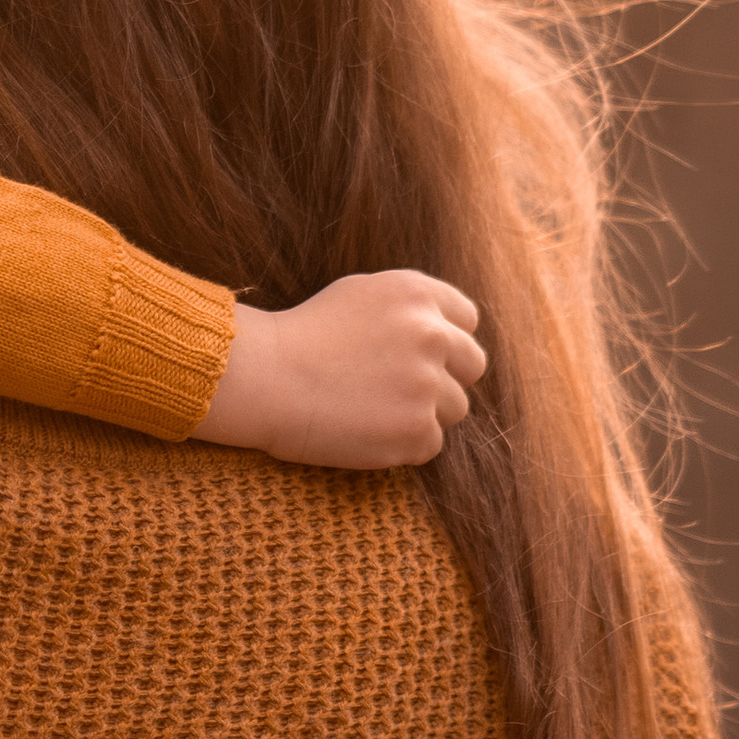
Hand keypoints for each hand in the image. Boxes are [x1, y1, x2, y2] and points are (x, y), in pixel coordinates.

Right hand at [193, 272, 486, 470]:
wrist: (265, 378)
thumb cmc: (303, 336)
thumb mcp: (360, 295)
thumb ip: (412, 307)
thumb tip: (450, 331)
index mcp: (417, 294)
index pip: (467, 321)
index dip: (444, 342)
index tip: (417, 356)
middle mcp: (431, 334)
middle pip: (472, 365)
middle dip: (445, 378)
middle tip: (401, 389)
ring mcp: (427, 384)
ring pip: (455, 408)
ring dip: (423, 413)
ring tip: (374, 410)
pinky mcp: (416, 430)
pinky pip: (430, 443)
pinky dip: (403, 444)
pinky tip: (365, 430)